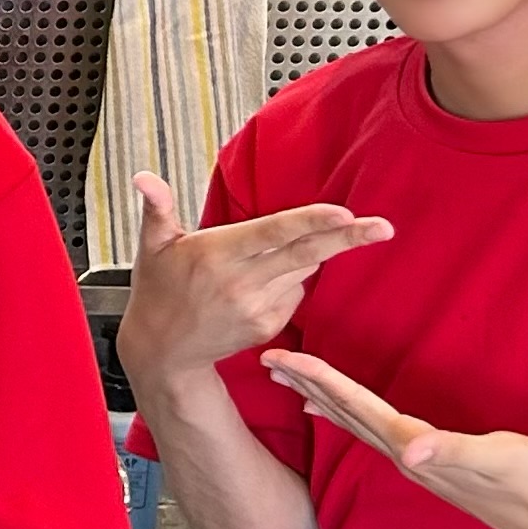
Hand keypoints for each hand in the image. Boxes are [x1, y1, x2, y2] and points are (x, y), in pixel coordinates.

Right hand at [114, 175, 392, 378]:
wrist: (162, 350)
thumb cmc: (158, 290)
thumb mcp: (152, 246)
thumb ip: (156, 208)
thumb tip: (143, 177)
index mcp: (216, 254)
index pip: (273, 232)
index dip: (311, 222)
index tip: (344, 212)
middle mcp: (240, 283)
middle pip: (305, 255)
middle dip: (347, 239)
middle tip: (384, 227)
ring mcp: (256, 309)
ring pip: (301, 271)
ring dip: (299, 257)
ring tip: (259, 262)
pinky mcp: (267, 326)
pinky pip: (294, 293)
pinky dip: (288, 282)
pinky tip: (257, 285)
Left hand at [260, 351, 527, 528]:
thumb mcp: (504, 461)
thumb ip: (455, 453)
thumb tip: (408, 450)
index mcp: (417, 451)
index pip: (356, 408)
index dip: (319, 380)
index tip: (283, 357)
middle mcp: (409, 458)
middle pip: (344, 416)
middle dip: (306, 386)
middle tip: (267, 359)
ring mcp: (421, 464)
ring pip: (357, 425)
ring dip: (324, 400)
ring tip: (292, 382)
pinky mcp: (436, 465)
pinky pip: (380, 434)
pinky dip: (355, 417)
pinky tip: (350, 415)